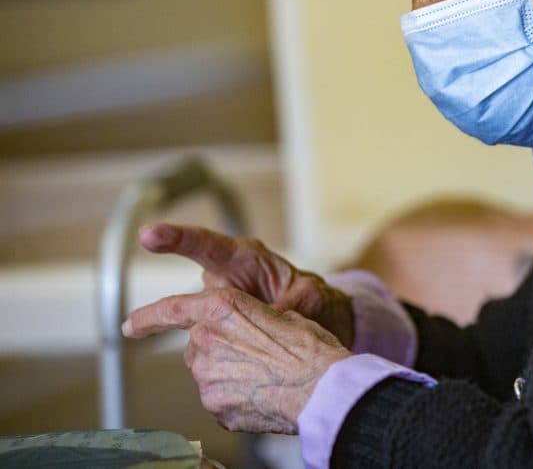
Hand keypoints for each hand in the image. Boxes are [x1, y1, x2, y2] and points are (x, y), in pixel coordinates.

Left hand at [123, 287, 349, 433]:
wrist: (322, 388)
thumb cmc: (310, 349)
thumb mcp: (284, 316)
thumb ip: (252, 320)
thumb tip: (248, 331)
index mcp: (225, 307)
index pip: (173, 309)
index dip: (149, 317)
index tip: (131, 325)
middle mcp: (207, 338)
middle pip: (198, 345)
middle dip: (219, 349)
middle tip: (254, 356)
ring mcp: (207, 375)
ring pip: (208, 373)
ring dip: (229, 374)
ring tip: (265, 377)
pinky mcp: (214, 405)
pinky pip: (218, 399)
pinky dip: (235, 398)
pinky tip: (262, 395)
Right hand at [138, 224, 354, 347]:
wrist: (320, 325)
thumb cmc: (315, 300)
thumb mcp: (313, 294)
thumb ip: (299, 300)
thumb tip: (282, 311)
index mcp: (246, 260)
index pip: (207, 245)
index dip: (178, 239)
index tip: (150, 236)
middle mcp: (225, 284)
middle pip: (188, 298)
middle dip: (159, 315)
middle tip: (132, 326)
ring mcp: (220, 313)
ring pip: (195, 333)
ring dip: (193, 350)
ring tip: (179, 364)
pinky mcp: (221, 336)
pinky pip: (208, 351)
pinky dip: (208, 365)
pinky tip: (213, 376)